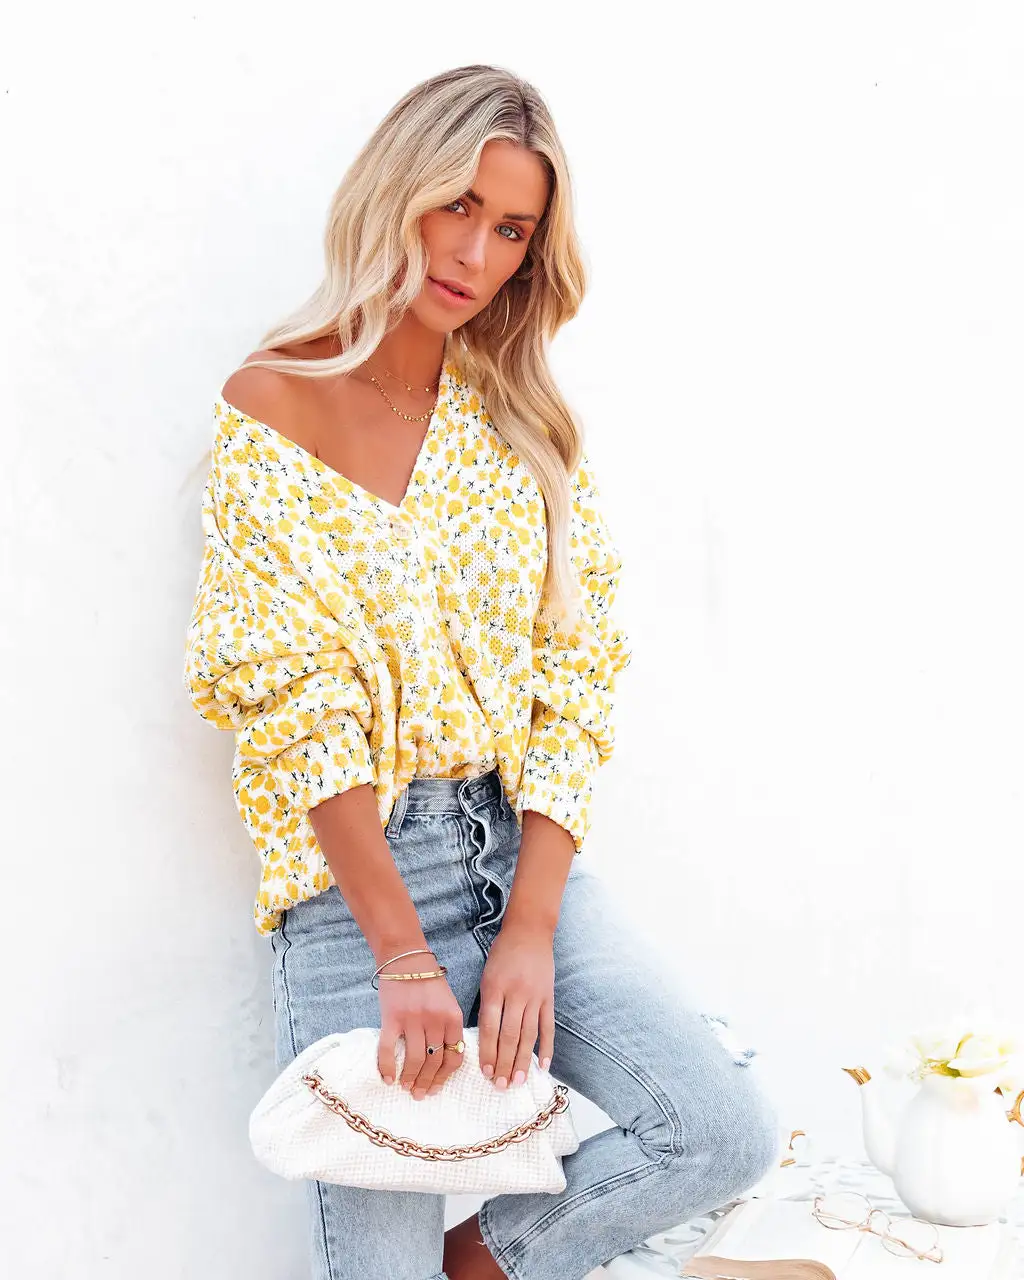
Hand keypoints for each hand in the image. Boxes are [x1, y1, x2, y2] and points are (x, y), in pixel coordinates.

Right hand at [375, 952, 465, 1100]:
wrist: (405, 957)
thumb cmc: (428, 980)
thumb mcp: (448, 1002)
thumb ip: (448, 1027)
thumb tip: (443, 1061)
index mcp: (453, 1017)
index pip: (455, 1056)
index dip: (445, 1077)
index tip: (437, 1089)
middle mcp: (435, 1020)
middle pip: (434, 1062)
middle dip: (427, 1083)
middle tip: (419, 1095)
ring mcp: (413, 1019)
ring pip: (415, 1059)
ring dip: (410, 1078)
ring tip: (405, 1087)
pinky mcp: (392, 1017)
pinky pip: (389, 1049)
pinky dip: (387, 1067)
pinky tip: (387, 1078)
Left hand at [477, 920, 554, 1089]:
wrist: (529, 931)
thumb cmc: (502, 953)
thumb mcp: (487, 975)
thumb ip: (486, 1004)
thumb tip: (484, 1039)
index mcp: (494, 988)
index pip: (490, 1027)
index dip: (488, 1052)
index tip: (486, 1072)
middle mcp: (515, 994)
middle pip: (509, 1035)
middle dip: (504, 1063)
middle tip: (501, 1085)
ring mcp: (535, 996)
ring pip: (529, 1035)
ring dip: (523, 1061)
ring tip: (518, 1081)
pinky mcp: (548, 997)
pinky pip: (548, 1026)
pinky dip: (547, 1047)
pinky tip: (544, 1066)